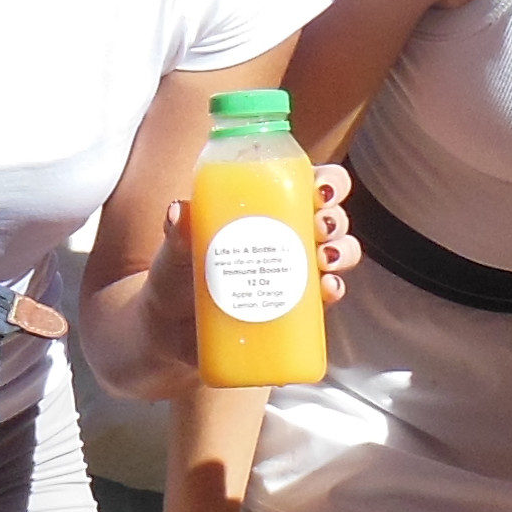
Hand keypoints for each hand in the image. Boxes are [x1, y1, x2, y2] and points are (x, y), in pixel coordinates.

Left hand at [146, 162, 357, 368]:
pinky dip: (334, 291)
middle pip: (331, 218)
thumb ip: (179, 231)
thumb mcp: (175, 249)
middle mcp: (287, 237)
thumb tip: (179, 211)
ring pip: (338, 253)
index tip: (321, 189)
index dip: (328, 181)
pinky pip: (326, 298)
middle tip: (319, 228)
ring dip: (342, 252)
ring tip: (325, 260)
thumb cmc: (175, 275)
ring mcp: (294, 274)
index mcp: (265, 208)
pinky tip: (329, 290)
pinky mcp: (295, 310)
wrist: (168, 330)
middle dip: (335, 219)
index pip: (308, 184)